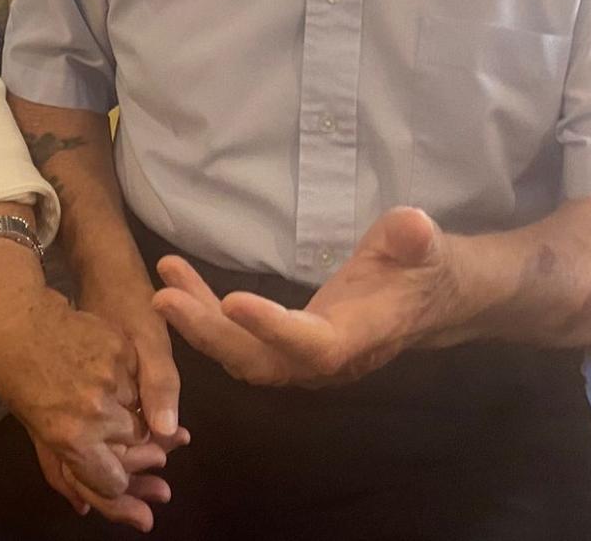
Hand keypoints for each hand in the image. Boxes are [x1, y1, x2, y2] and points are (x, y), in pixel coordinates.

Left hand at [0, 266, 169, 527]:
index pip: (116, 480)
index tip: (109, 465)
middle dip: (123, 438)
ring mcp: (113, 378)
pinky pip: (139, 375)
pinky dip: (129, 377)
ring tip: (101, 385)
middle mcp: (98, 413)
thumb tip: (83, 508)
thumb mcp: (34, 427)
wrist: (15, 317)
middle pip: (135, 444)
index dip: (114, 477)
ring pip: (141, 409)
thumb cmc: (15, 376)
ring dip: (129, 406)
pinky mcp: (123, 348)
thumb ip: (61, 468)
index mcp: (72, 439)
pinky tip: (106, 364)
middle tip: (101, 415)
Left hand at [155, 207, 455, 386]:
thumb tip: (412, 228)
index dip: (274, 329)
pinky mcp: (284, 345)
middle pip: (262, 362)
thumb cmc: (423, 267)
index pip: (314, 344)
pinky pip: (238, 340)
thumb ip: (414, 239)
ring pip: (242, 355)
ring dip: (198, 323)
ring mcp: (300, 357)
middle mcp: (325, 359)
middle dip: (211, 335)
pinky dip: (205, 314)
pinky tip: (176, 281)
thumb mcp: (427, 245)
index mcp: (359, 335)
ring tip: (163, 281)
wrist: (427, 297)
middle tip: (164, 299)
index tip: (232, 301)